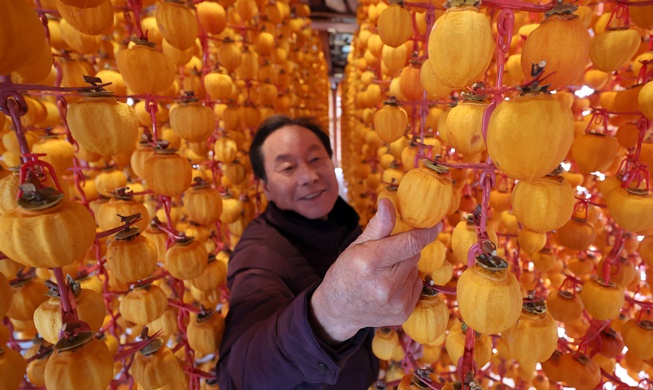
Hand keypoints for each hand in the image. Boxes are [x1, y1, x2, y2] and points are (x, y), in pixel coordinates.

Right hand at [310, 198, 442, 342]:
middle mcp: (385, 284)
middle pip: (414, 254)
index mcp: (370, 262)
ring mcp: (396, 301)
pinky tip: (389, 287)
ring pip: (415, 270)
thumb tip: (388, 203)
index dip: (426, 232)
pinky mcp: (403, 312)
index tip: (437, 223)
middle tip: (386, 255)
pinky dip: (407, 282)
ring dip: (405, 267)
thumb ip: (378, 226)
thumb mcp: (356, 246)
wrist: (338, 310)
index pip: (410, 242)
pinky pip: (417, 285)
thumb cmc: (346, 272)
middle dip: (405, 250)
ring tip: (384, 274)